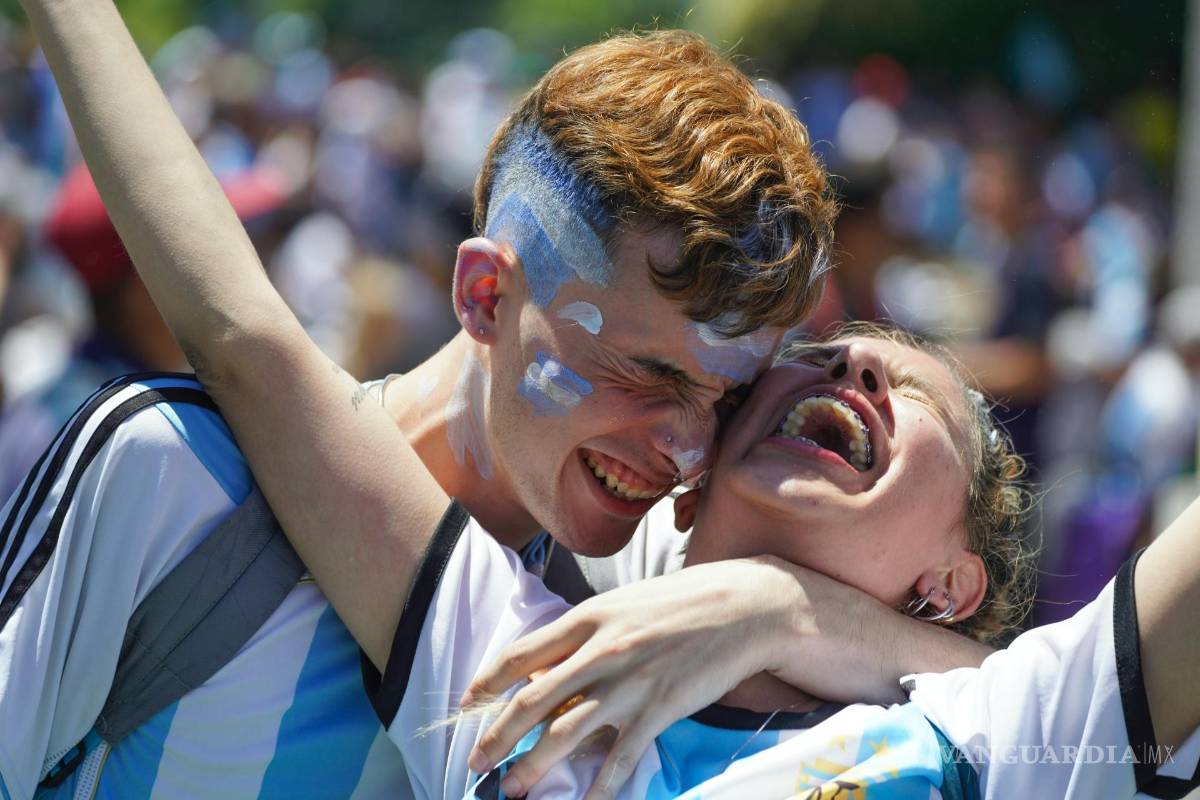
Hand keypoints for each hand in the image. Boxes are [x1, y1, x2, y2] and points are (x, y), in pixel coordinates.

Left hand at [461, 556, 800, 798]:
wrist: (744, 607)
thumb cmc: (681, 602)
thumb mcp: (623, 604)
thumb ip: (584, 635)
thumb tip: (546, 669)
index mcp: (588, 617)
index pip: (520, 654)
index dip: (487, 682)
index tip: (468, 703)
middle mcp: (601, 651)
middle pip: (531, 702)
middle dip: (496, 737)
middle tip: (476, 763)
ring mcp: (629, 684)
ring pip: (565, 735)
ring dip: (531, 768)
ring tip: (511, 791)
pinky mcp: (658, 712)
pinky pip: (619, 760)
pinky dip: (598, 789)